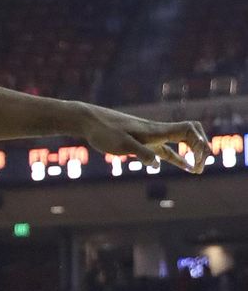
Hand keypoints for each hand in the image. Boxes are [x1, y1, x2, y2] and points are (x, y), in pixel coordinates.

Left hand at [74, 103, 210, 172]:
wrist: (90, 121)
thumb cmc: (104, 132)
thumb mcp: (122, 145)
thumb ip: (140, 153)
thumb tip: (157, 164)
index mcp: (156, 131)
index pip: (189, 131)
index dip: (200, 143)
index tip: (199, 161)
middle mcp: (157, 132)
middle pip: (189, 135)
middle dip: (200, 149)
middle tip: (200, 168)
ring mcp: (150, 137)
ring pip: (177, 144)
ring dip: (189, 154)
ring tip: (197, 169)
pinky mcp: (141, 142)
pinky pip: (163, 150)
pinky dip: (174, 158)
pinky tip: (176, 166)